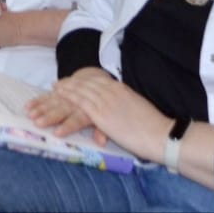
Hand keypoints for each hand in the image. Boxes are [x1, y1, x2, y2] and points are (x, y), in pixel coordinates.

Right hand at [27, 68, 110, 144]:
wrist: (94, 79)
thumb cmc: (99, 106)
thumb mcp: (104, 118)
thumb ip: (101, 131)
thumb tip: (101, 142)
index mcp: (87, 111)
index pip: (77, 119)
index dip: (68, 126)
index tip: (58, 133)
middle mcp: (75, 103)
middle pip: (62, 110)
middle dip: (50, 117)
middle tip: (38, 123)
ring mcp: (65, 96)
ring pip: (53, 102)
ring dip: (41, 108)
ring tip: (30, 114)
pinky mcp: (58, 91)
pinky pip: (47, 95)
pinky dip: (38, 100)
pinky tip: (29, 105)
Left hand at [52, 69, 170, 161]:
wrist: (160, 134)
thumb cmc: (153, 126)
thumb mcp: (137, 107)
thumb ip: (126, 104)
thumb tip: (122, 108)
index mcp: (121, 89)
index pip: (97, 81)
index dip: (83, 80)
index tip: (74, 79)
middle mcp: (111, 91)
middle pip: (86, 84)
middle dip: (71, 83)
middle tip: (58, 83)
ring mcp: (106, 101)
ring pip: (80, 91)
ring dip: (65, 90)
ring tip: (54, 89)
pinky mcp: (101, 114)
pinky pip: (80, 103)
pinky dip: (68, 99)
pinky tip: (59, 98)